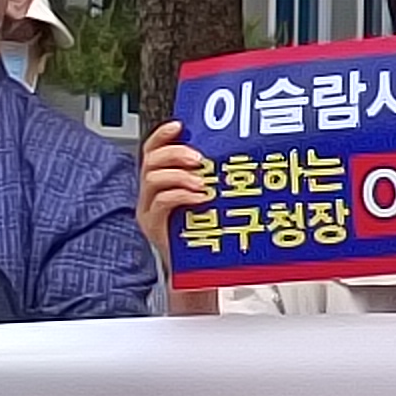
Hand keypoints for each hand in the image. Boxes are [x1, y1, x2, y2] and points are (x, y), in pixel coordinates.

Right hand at [134, 122, 226, 315]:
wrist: (198, 270)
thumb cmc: (209, 231)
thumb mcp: (212, 199)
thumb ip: (216, 179)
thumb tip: (245, 154)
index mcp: (163, 180)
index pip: (154, 150)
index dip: (163, 135)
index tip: (180, 125)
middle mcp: (151, 192)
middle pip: (150, 161)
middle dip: (175, 153)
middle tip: (199, 157)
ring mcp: (149, 209)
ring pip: (152, 180)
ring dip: (179, 175)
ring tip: (202, 181)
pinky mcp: (153, 226)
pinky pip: (161, 203)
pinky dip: (181, 195)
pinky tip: (200, 198)